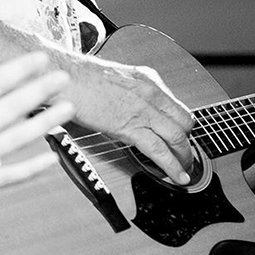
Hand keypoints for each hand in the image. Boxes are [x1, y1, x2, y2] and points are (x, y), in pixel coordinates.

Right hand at [0, 44, 73, 226]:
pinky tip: (52, 159)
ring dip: (47, 121)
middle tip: (63, 77)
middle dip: (41, 89)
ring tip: (67, 109)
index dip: (21, 69)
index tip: (39, 59)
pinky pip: (10, 176)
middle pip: (14, 106)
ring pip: (19, 137)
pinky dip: (33, 168)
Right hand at [64, 56, 195, 183]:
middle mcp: (151, 93)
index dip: (182, 125)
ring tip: (185, 170)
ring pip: (177, 137)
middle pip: (184, 121)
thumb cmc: (80, 77)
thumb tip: (130, 108)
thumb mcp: (116, 79)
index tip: (181, 136)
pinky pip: (160, 150)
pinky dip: (173, 166)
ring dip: (184, 157)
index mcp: (148, 79)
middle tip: (186, 155)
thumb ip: (129, 93)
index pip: (176, 105)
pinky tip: (178, 176)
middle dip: (187, 141)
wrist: (67, 78)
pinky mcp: (130, 127)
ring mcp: (143, 110)